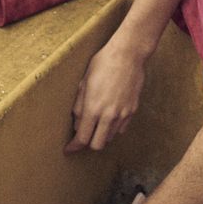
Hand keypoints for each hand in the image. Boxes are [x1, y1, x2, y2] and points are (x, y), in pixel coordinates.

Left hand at [64, 36, 147, 152]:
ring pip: (110, 137)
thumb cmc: (103, 64)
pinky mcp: (132, 109)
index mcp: (93, 108)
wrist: (128, 54)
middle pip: (97, 145)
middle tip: (83, 136)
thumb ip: (79, 106)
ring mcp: (123, 114)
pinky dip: (114, 127)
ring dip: (102, 134)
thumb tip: (77, 124)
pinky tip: (109, 116)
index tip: (69, 149)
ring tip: (97, 122)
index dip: (74, 146)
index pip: (82, 138)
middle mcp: (109, 115)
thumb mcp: (84, 83)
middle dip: (88, 143)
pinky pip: (122, 128)